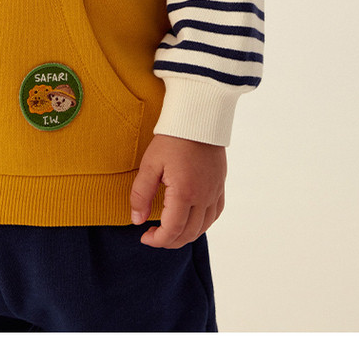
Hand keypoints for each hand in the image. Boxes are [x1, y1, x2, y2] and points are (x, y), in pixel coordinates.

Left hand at [130, 133, 226, 248]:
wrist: (197, 117)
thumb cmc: (172, 138)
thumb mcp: (150, 164)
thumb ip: (141, 194)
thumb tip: (137, 220)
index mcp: (185, 194)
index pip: (172, 231)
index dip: (157, 240)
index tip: (144, 236)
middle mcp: (203, 197)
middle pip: (188, 233)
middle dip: (169, 240)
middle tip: (154, 235)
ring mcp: (214, 192)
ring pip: (203, 227)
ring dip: (185, 235)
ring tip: (169, 229)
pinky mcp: (220, 185)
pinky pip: (214, 214)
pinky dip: (202, 224)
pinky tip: (190, 219)